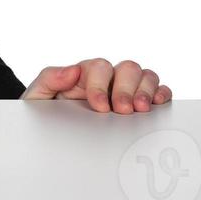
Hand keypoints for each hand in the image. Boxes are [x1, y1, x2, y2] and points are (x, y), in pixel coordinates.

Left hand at [21, 59, 172, 112]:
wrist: (51, 132)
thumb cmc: (46, 111)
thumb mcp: (38, 95)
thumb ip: (49, 79)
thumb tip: (72, 70)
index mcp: (83, 74)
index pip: (98, 67)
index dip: (100, 85)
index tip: (99, 107)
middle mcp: (108, 79)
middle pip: (127, 69)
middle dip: (126, 89)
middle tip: (123, 110)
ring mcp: (126, 89)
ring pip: (145, 76)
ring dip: (146, 91)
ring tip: (142, 110)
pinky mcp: (140, 102)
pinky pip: (159, 90)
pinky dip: (162, 94)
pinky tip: (158, 105)